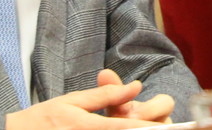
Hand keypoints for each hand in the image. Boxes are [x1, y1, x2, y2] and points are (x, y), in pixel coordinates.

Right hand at [3, 72, 174, 129]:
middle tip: (162, 123)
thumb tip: (136, 86)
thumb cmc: (44, 118)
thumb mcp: (73, 102)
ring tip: (150, 124)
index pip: (129, 127)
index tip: (167, 124)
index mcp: (89, 125)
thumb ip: (105, 96)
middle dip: (145, 129)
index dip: (151, 126)